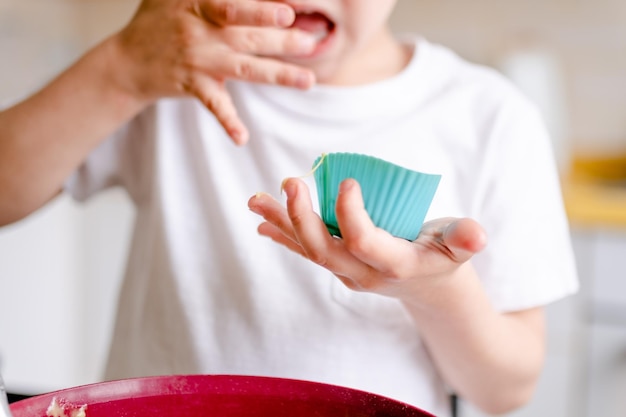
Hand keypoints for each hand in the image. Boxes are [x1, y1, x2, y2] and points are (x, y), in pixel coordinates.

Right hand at [112, 0, 316, 143]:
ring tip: (308, 80)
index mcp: (199, 4)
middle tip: (311, 42)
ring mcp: (198, 61)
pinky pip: (214, 105)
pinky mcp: (194, 86)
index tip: (289, 12)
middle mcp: (201, 32)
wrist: (127, 61)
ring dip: (278, 75)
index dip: (262, 7)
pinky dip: (227, 121)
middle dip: (282, 40)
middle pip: (248, 35)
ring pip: (244, 68)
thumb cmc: (159, 21)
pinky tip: (242, 138)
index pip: (235, 4)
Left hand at [248, 177, 486, 302]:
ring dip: (281, 224)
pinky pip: (307, 251)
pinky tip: (262, 223)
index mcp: (394, 265)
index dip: (351, 214)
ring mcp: (347, 272)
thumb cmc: (445, 255)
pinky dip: (284, 236)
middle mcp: (364, 274)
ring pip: (309, 250)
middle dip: (302, 218)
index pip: (363, 243)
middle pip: (325, 250)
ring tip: (255, 200)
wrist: (430, 287)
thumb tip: (478, 235)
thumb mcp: (460, 246)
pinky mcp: (339, 265)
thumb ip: (465, 240)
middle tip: (289, 182)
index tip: (348, 181)